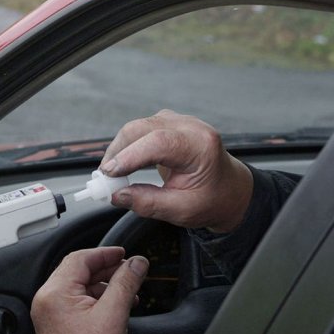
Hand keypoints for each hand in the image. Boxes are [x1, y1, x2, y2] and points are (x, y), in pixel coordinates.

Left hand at [31, 247, 147, 333]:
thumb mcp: (114, 313)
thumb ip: (126, 282)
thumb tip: (137, 263)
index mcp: (55, 292)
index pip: (80, 258)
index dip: (105, 253)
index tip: (123, 254)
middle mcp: (47, 299)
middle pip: (77, 271)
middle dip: (106, 270)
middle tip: (128, 271)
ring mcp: (49, 312)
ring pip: (78, 286)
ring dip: (103, 285)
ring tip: (126, 292)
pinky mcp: (55, 323)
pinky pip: (75, 301)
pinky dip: (95, 299)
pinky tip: (113, 306)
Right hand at [100, 109, 252, 232]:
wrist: (229, 190)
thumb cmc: (212, 199)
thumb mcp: (183, 211)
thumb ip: (149, 203)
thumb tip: (117, 195)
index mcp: (201, 146)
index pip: (158, 143)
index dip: (129, 156)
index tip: (109, 174)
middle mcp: (189, 127)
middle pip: (141, 129)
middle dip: (117, 152)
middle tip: (104, 179)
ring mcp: (177, 122)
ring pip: (135, 128)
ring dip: (119, 150)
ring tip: (112, 176)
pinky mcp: (167, 125)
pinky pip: (138, 131)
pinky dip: (125, 147)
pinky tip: (122, 166)